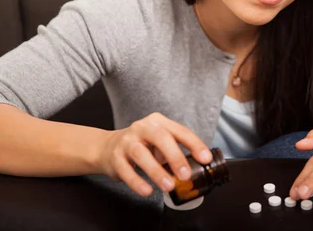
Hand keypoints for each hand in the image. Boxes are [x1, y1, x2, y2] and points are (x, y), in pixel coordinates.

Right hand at [96, 112, 212, 196]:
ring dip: (157, 171)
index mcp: (158, 122)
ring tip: (169, 186)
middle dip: (175, 157)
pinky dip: (137, 181)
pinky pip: (126, 170)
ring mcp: (127, 141)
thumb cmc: (142, 145)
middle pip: (161, 138)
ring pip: (141, 154)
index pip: (180, 131)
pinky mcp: (115, 157)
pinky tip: (147, 191)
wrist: (107, 147)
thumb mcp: (160, 142)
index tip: (205, 158)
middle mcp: (142, 128)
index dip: (194, 144)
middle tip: (186, 175)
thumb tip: (197, 168)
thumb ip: (176, 151)